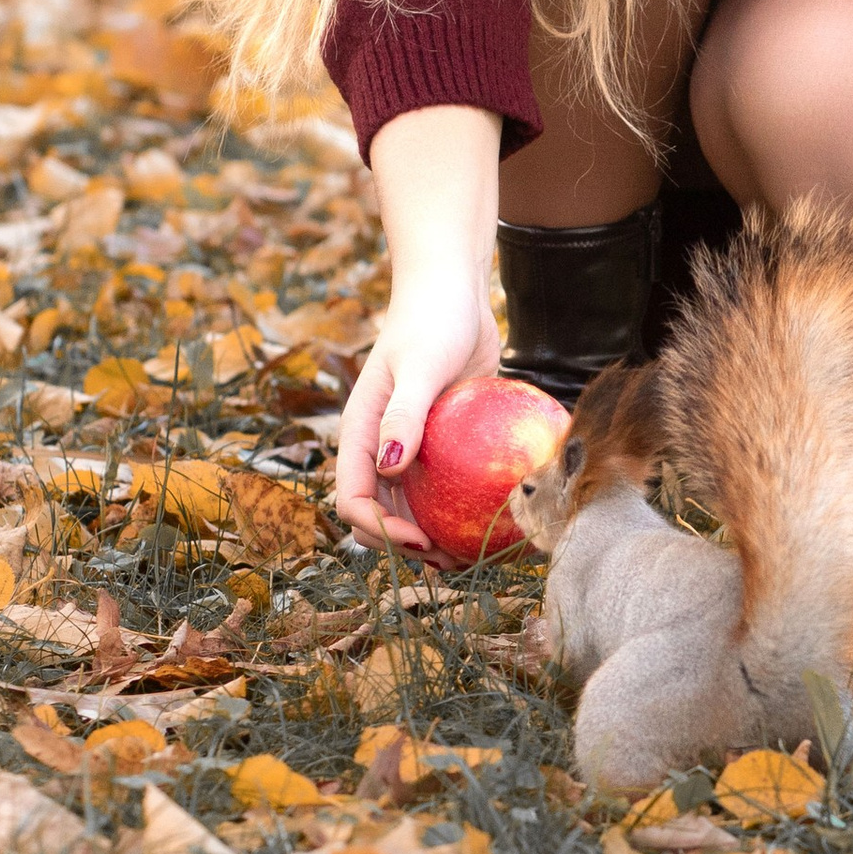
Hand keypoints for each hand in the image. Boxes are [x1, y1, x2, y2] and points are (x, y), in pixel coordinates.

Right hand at [340, 103, 505, 552]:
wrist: (456, 291)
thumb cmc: (433, 321)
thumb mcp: (420, 366)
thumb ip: (405, 414)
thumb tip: (390, 468)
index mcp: (361, 434)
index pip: (353, 498)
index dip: (379, 532)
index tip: (421, 542)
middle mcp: (382, 446)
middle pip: (382, 514)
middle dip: (407, 547)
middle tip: (451, 562)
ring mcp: (413, 447)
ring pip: (415, 506)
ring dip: (436, 535)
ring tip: (470, 556)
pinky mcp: (444, 443)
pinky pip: (449, 485)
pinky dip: (463, 507)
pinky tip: (498, 521)